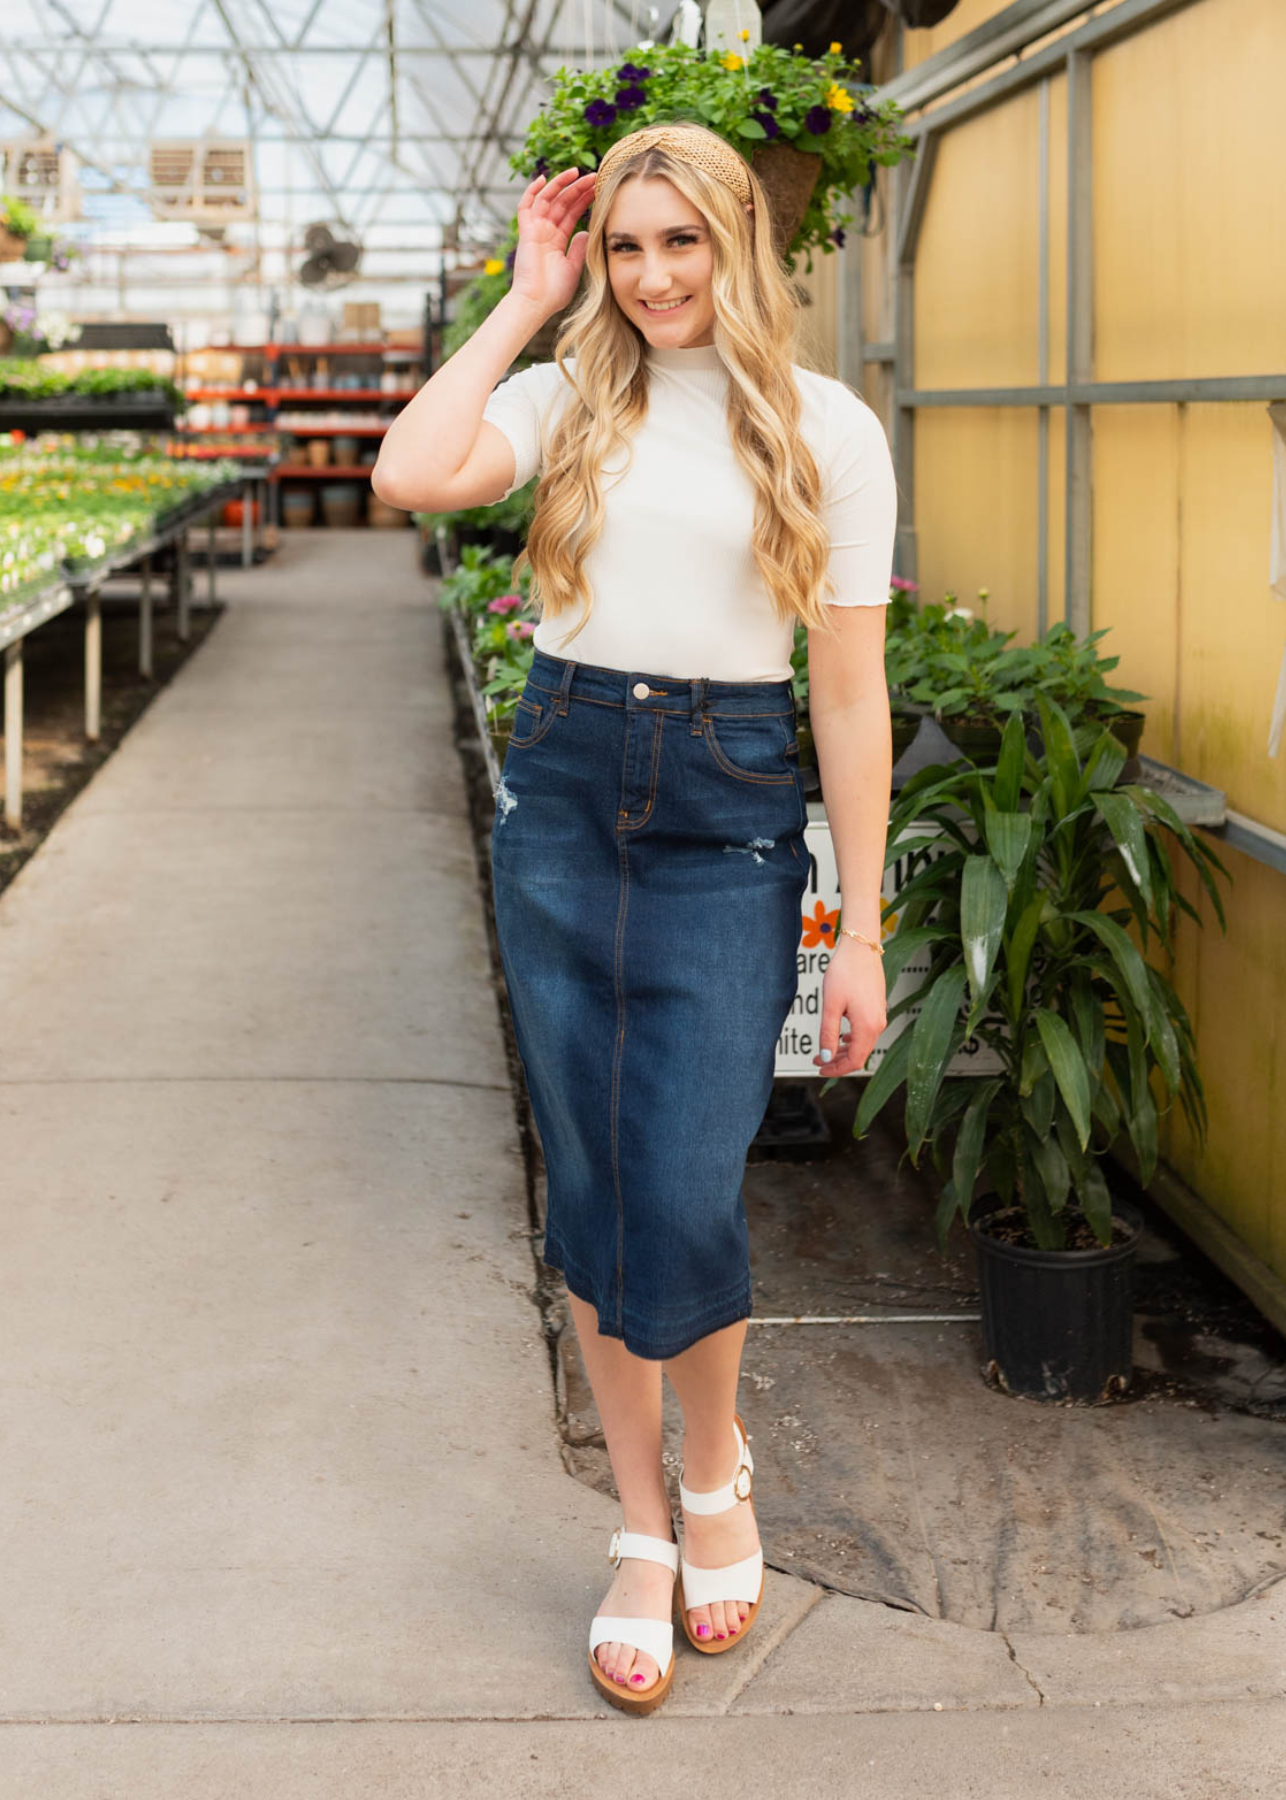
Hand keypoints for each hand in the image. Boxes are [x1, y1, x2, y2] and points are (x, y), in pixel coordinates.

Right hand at [511, 168, 596, 318]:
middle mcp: (545, 231)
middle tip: (594, 176)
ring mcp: (535, 230)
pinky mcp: (526, 231)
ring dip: (561, 184)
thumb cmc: (554, 292)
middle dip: (577, 188)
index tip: (599, 188)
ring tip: (577, 171)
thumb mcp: (574, 267)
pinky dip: (532, 191)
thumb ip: (579, 248)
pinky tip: (544, 178)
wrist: (537, 303)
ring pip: (547, 199)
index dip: (584, 199)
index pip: (572, 213)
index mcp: (557, 239)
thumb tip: (586, 231)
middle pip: (562, 202)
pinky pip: (525, 205)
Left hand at [813, 937, 887, 1077]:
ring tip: (824, 1050)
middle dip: (837, 1061)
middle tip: (817, 1061)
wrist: (860, 947)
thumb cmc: (844, 972)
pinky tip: (841, 1036)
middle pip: (859, 1055)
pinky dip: (851, 1039)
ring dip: (843, 1050)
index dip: (836, 1069)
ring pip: (862, 1043)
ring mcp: (880, 1015)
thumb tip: (825, 1057)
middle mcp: (878, 1024)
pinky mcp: (877, 1007)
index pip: (853, 1061)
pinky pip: (866, 1032)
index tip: (819, 1069)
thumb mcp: (831, 1006)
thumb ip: (828, 1034)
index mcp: (868, 1027)